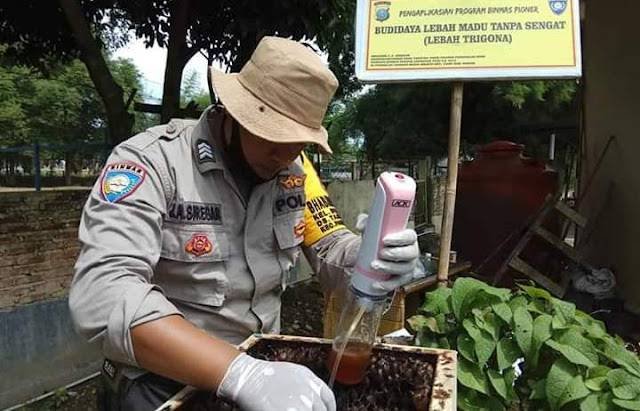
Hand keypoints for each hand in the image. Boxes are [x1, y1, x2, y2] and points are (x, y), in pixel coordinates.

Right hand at [217, 353, 335, 410]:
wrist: (248, 376)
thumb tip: (312, 398)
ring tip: (295, 410)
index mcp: (312, 381)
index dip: (329, 408)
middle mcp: (309, 393)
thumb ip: (308, 386)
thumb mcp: (294, 373)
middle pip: (320, 410)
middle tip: (305, 410)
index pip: (329, 399)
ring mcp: (300, 405)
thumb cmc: (266, 374)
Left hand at [356, 213, 420, 291]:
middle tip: (381, 253)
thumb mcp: (372, 227)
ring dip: (389, 268)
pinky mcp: (402, 278)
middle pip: (410, 254)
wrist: (374, 253)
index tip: (385, 240)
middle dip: (396, 254)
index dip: (400, 239)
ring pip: (404, 269)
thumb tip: (360, 226)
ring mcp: (408, 266)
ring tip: (374, 266)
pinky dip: (387, 285)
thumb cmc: (378, 238)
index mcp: (408, 237)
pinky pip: (397, 283)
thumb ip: (366, 222)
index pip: (410, 237)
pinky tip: (376, 284)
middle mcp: (412, 252)